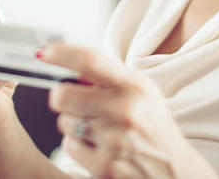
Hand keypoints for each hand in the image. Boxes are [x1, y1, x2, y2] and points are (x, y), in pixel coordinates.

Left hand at [40, 43, 207, 178]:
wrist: (175, 172)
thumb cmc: (154, 128)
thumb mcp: (143, 94)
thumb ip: (110, 77)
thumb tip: (70, 63)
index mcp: (135, 86)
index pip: (90, 60)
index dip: (62, 53)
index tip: (44, 52)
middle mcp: (125, 110)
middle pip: (63, 95)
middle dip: (62, 99)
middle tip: (75, 103)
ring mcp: (115, 140)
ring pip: (64, 122)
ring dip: (73, 125)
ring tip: (98, 130)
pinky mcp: (105, 166)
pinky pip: (69, 147)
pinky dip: (78, 147)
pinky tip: (100, 148)